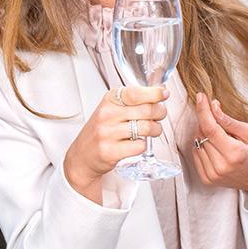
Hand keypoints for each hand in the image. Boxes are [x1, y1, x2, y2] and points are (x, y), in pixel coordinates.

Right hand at [63, 84, 168, 200]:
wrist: (83, 155)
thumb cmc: (102, 130)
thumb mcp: (112, 109)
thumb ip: (132, 101)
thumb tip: (160, 93)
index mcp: (109, 100)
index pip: (135, 93)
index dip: (154, 93)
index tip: (164, 94)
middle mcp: (107, 114)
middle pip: (146, 110)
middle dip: (160, 112)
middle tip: (160, 116)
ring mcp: (107, 133)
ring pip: (146, 128)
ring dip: (155, 130)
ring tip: (153, 130)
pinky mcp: (110, 151)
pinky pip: (139, 146)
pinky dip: (143, 145)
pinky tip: (137, 143)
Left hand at [189, 92, 247, 198]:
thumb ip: (229, 121)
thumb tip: (213, 107)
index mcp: (234, 154)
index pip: (210, 128)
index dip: (203, 110)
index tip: (200, 97)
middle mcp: (220, 167)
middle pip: (202, 134)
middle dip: (206, 120)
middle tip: (216, 116)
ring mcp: (212, 175)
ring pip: (196, 143)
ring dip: (203, 132)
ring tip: (219, 134)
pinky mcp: (207, 179)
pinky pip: (195, 154)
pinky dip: (201, 144)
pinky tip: (214, 144)